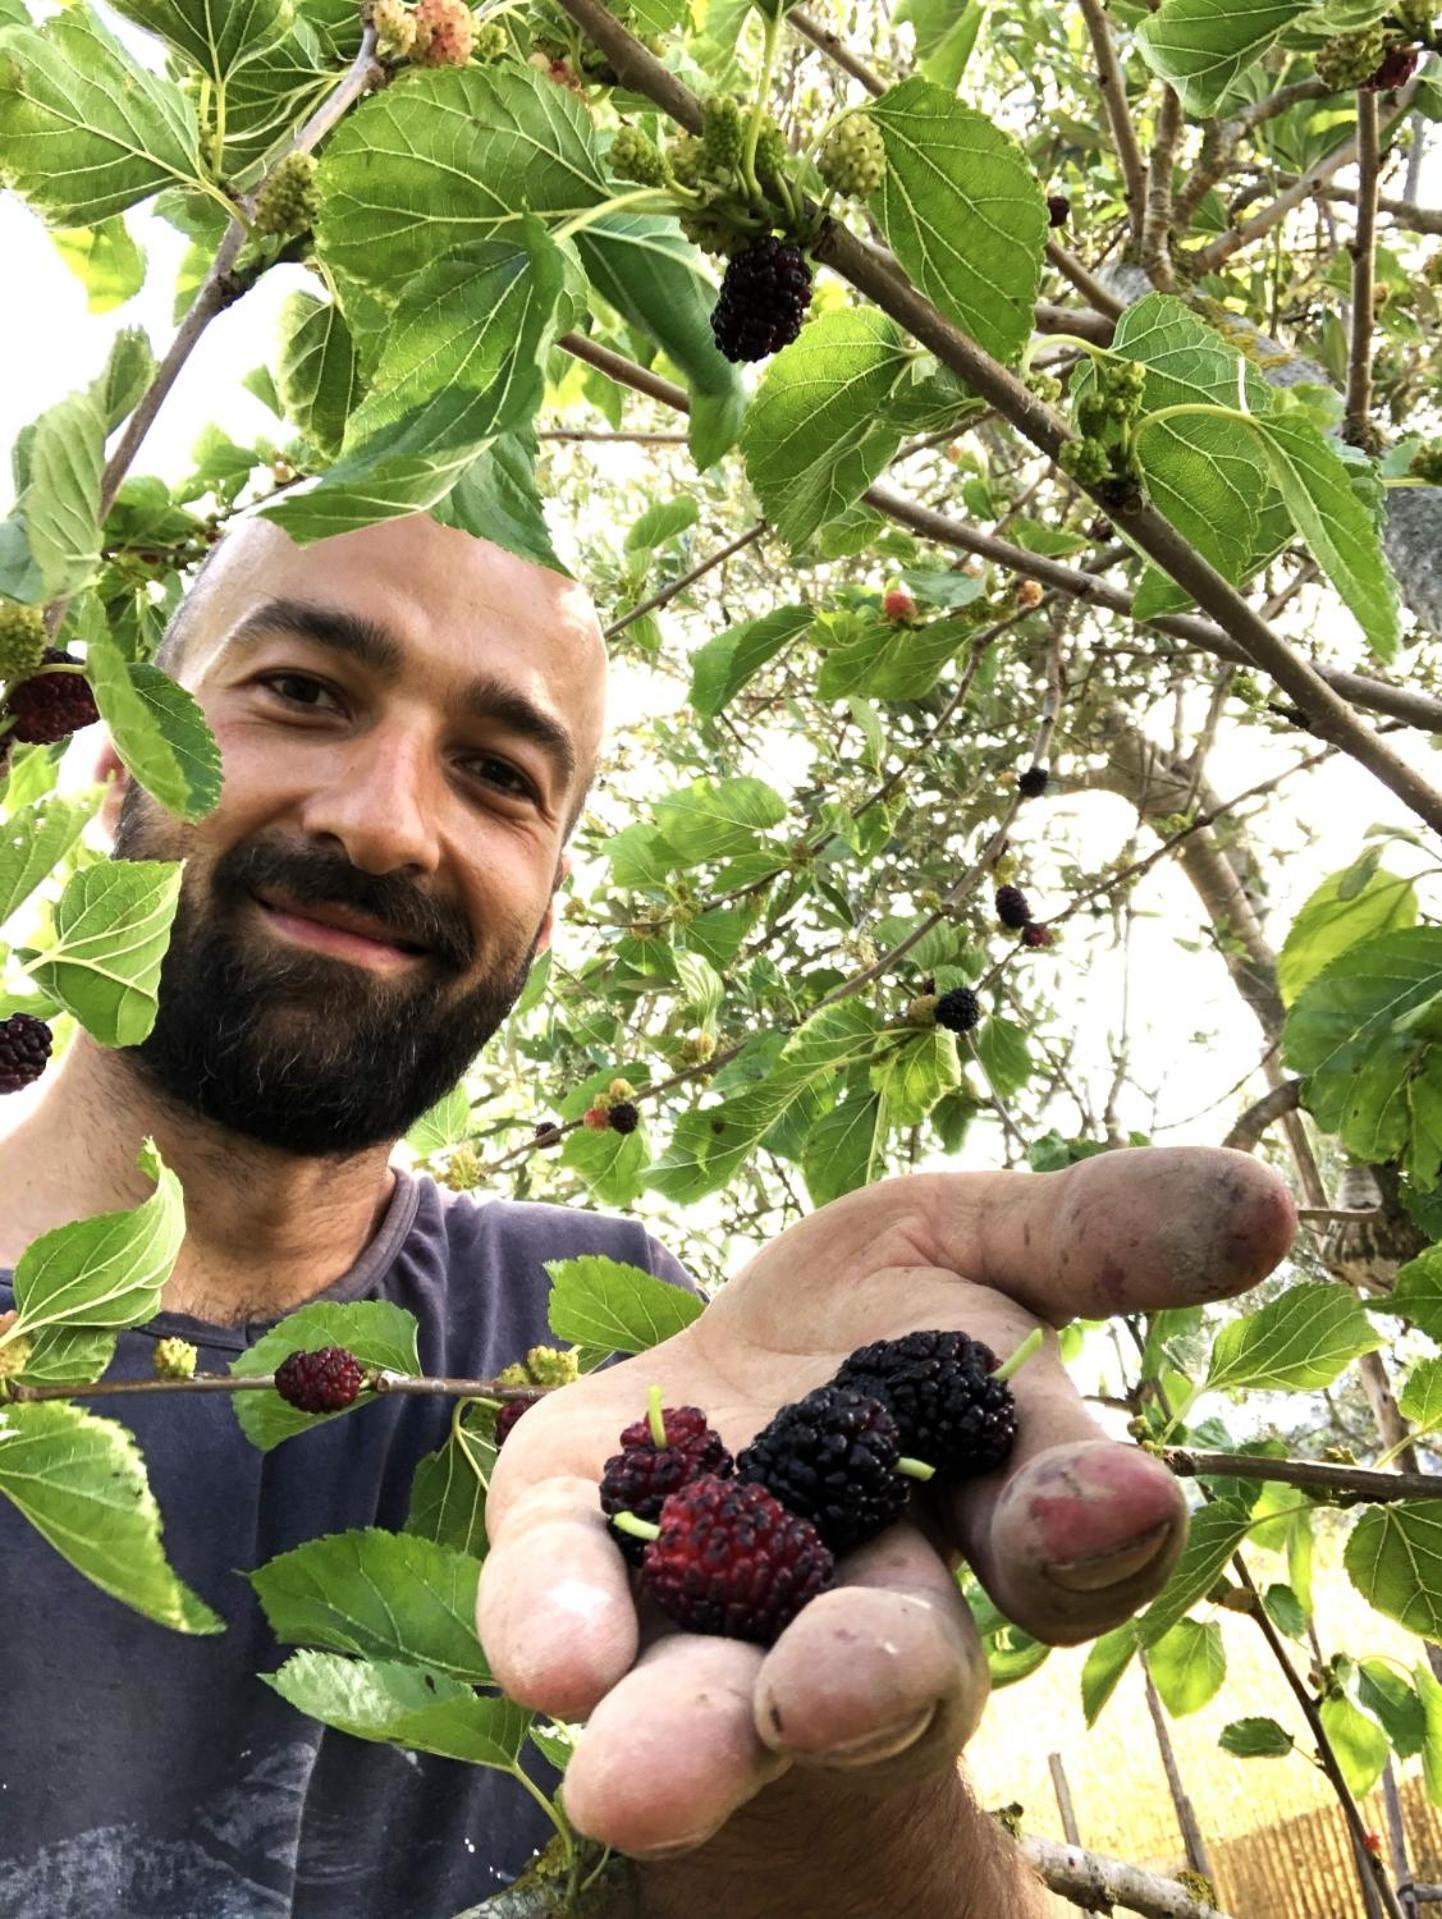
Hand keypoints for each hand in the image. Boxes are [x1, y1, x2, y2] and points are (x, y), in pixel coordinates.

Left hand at [478, 1146, 1294, 1863]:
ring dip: (697, 1728)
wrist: (740, 1373)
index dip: (1083, 1525)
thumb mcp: (993, 1238)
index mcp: (991, 1497)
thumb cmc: (889, 1317)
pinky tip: (552, 1658)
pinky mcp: (579, 1550)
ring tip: (642, 1775)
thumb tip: (1267, 1205)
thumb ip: (1105, 1231)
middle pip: (885, 1650)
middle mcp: (867, 1585)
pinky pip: (562, 1595)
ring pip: (725, 1685)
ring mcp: (719, 1592)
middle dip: (868, 1669)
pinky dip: (555, 1619)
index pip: (1057, 1535)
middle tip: (840, 1691)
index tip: (1110, 1504)